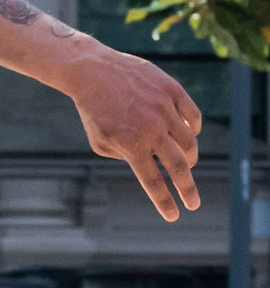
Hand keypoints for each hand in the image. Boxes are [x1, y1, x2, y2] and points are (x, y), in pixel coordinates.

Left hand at [67, 45, 203, 221]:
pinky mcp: (173, 91)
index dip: (165, 201)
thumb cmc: (93, 110)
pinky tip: (188, 133)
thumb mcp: (100, 141)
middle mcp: (151, 129)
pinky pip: (192, 116)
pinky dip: (192, 128)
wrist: (93, 72)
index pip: (153, 181)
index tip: (175, 216)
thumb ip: (125, 156)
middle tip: (194, 202)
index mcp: (130, 145)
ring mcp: (164, 109)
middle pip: (179, 166)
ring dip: (190, 157)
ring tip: (186, 163)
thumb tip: (151, 163)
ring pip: (189, 142)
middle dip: (188, 188)